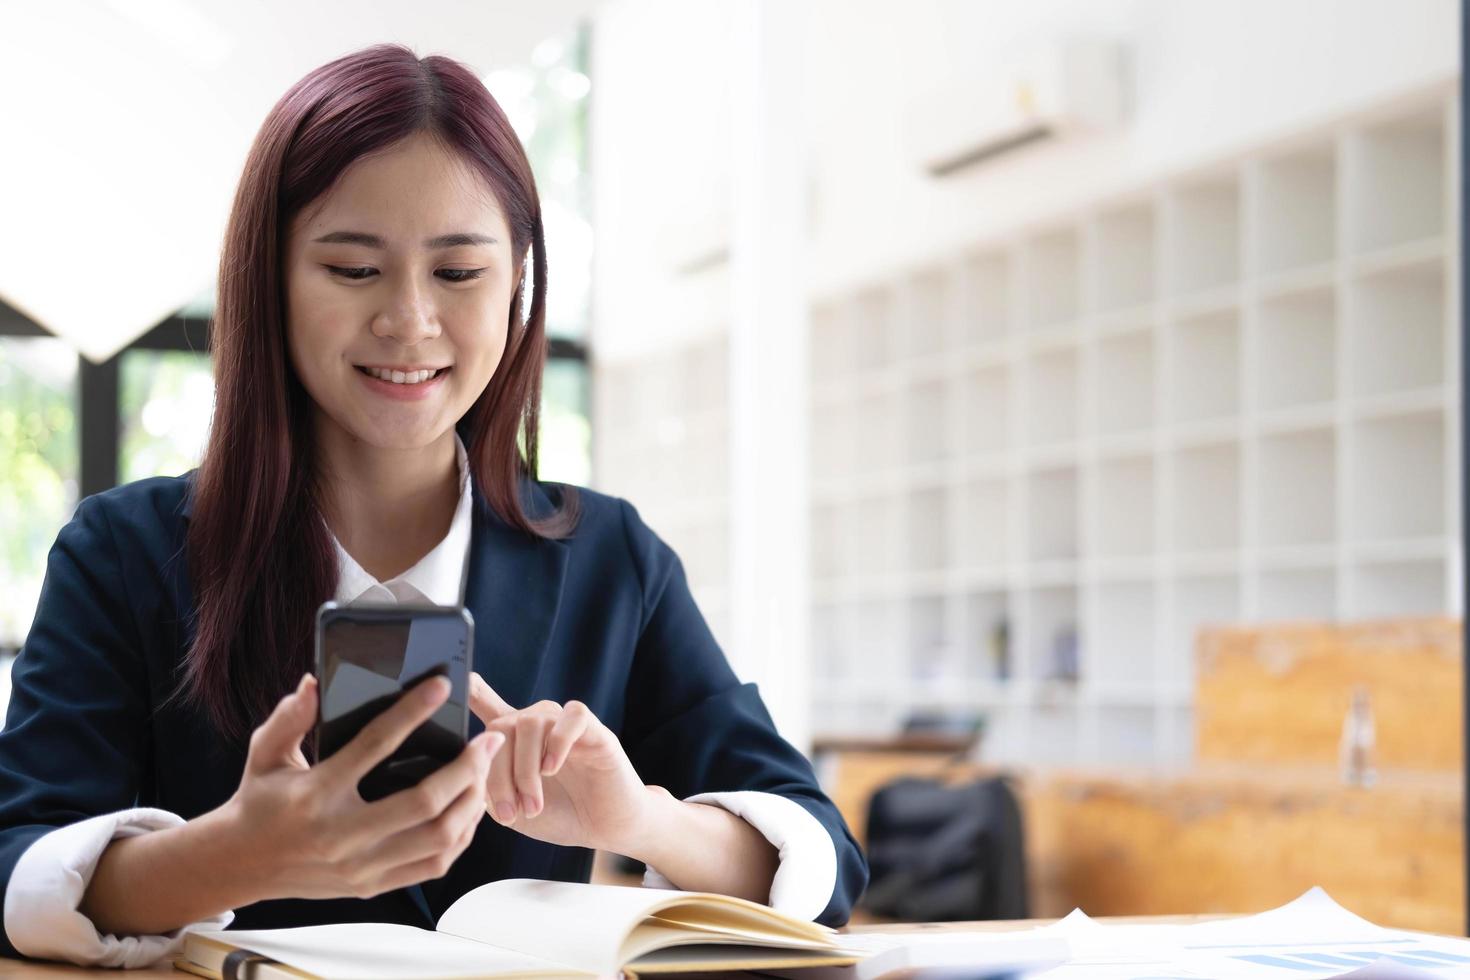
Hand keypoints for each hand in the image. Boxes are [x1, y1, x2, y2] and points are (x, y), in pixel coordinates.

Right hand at [223, 672, 504, 901]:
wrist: (240, 864)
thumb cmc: (259, 800)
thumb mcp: (264, 752)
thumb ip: (290, 717)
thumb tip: (316, 683)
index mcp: (317, 794)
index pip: (374, 745)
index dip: (412, 711)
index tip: (441, 686)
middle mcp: (342, 834)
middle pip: (424, 802)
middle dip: (467, 767)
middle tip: (489, 740)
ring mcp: (360, 866)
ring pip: (438, 838)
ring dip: (472, 802)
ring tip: (484, 772)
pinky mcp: (371, 886)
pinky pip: (433, 866)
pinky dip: (460, 837)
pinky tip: (469, 810)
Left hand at [469, 672, 656, 854]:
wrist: (605, 828)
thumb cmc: (559, 815)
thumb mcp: (513, 806)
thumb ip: (488, 785)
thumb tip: (470, 766)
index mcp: (514, 740)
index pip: (488, 705)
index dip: (471, 690)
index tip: (458, 678)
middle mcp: (538, 724)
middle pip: (501, 727)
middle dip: (497, 774)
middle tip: (508, 813)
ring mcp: (565, 724)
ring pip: (530, 724)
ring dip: (525, 771)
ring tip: (532, 807)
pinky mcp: (594, 729)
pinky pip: (572, 717)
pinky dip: (557, 743)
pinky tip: (553, 769)